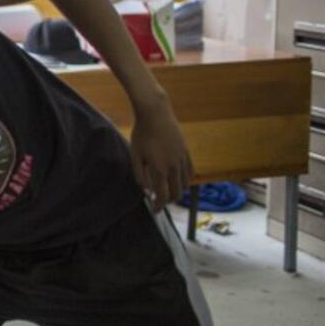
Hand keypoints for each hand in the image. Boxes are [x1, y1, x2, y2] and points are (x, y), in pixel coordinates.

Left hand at [129, 97, 192, 211]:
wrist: (156, 114)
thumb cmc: (141, 134)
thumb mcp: (135, 155)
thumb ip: (140, 175)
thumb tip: (147, 190)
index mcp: (159, 170)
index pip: (162, 196)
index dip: (158, 206)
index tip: (154, 210)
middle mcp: (174, 167)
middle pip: (176, 193)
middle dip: (168, 201)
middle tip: (160, 202)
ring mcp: (182, 159)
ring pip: (185, 184)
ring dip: (178, 192)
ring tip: (168, 192)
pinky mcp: (187, 152)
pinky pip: (190, 172)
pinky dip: (185, 180)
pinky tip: (178, 180)